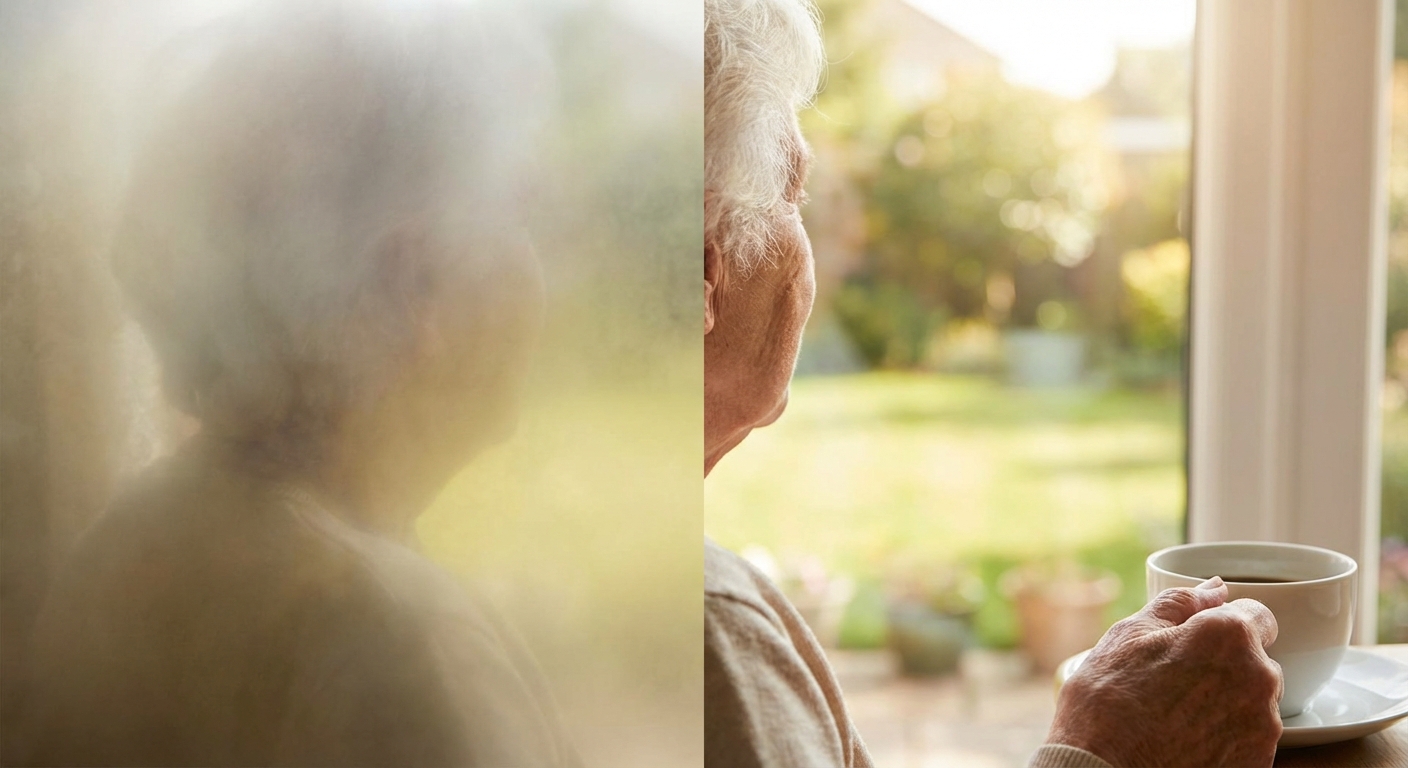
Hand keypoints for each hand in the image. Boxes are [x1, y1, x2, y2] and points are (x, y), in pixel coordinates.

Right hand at [1045, 577, 1282, 767]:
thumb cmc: (1106, 702)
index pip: (1256, 614)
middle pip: (1257, 659)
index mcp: (1228, 636)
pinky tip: (1188, 741)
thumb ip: (1179, 604)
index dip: (1223, 624)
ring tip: (1178, 716)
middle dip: (1226, 664)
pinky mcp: (1259, 763)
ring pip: (1255, 700)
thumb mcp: (1128, 636)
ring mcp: (1263, 727)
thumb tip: (1214, 588)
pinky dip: (1227, 737)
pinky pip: (1251, 738)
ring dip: (1228, 701)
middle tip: (1175, 681)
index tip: (1195, 642)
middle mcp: (1259, 677)